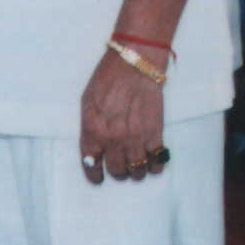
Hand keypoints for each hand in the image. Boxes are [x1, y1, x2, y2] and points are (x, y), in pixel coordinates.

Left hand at [78, 47, 167, 183]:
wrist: (134, 66)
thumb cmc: (107, 79)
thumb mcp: (87, 102)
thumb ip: (89, 126)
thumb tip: (93, 147)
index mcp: (92, 129)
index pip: (91, 163)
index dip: (94, 175)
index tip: (97, 178)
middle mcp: (113, 138)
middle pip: (116, 171)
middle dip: (117, 171)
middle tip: (119, 166)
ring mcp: (136, 138)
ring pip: (137, 170)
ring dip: (136, 170)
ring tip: (135, 162)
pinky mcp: (156, 134)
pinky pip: (157, 162)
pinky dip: (155, 166)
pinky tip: (151, 160)